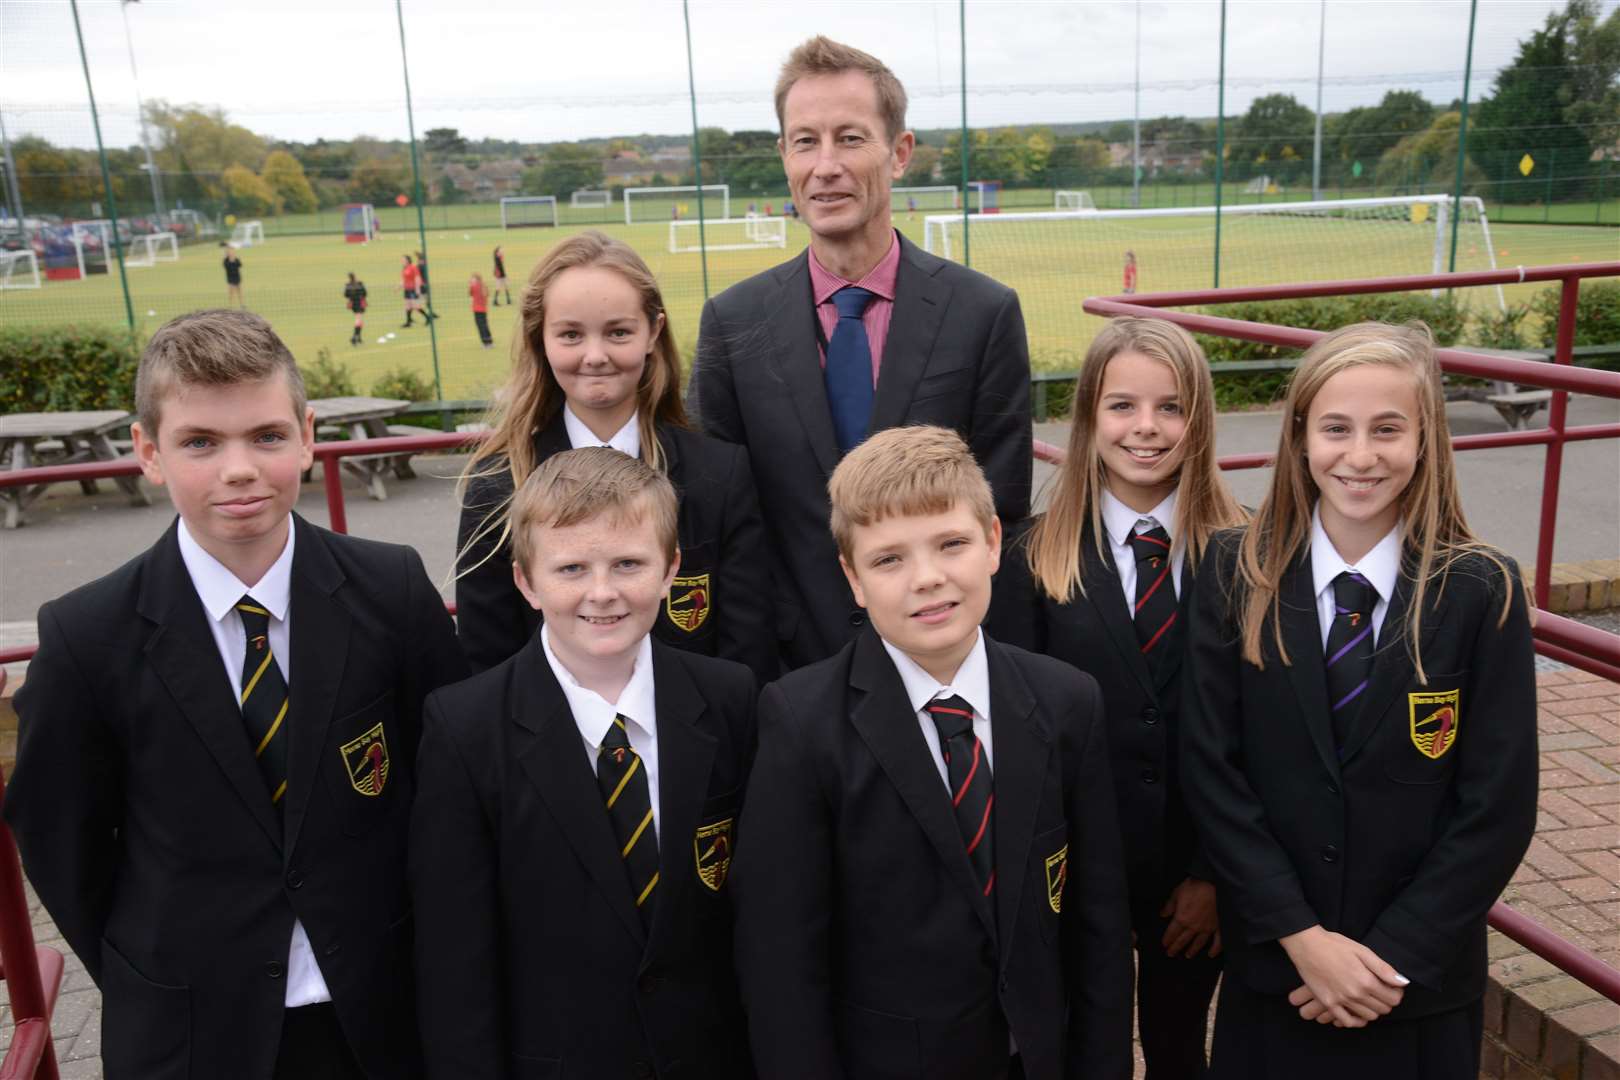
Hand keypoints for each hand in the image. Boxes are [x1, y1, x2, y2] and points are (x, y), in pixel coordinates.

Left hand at [1159, 877, 1221, 957]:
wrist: (1212, 884)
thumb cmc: (1193, 887)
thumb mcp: (1176, 894)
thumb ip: (1169, 906)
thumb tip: (1162, 914)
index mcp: (1181, 919)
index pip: (1171, 933)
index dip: (1167, 940)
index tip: (1164, 944)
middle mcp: (1193, 927)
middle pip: (1183, 941)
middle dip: (1175, 948)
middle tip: (1171, 954)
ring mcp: (1207, 928)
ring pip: (1198, 943)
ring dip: (1192, 950)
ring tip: (1188, 955)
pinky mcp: (1218, 927)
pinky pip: (1217, 942)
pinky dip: (1214, 949)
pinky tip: (1211, 954)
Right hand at [1280, 926, 1407, 1027]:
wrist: (1307, 945)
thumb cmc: (1335, 944)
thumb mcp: (1362, 951)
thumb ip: (1384, 969)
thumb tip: (1403, 983)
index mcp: (1366, 980)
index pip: (1393, 998)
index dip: (1397, 993)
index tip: (1392, 986)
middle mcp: (1355, 994)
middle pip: (1383, 1009)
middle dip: (1386, 1001)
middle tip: (1380, 990)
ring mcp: (1341, 1000)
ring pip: (1368, 1017)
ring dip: (1373, 1009)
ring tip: (1368, 998)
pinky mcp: (1328, 1003)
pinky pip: (1347, 1021)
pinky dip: (1356, 1021)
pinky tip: (1357, 1012)